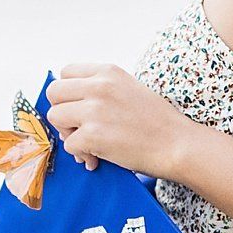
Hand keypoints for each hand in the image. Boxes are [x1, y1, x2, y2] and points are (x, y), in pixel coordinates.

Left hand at [46, 64, 192, 177]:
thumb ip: (102, 89)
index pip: (65, 73)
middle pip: (54, 93)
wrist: (178, 145)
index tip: (78, 108)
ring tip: (88, 145)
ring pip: (56, 117)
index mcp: (108, 72)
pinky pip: (69, 145)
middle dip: (62, 112)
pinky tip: (97, 159)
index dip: (67, 94)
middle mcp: (99, 86)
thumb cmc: (158, 122)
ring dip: (68, 134)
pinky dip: (81, 155)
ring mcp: (94, 110)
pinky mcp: (92, 135)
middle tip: (77, 128)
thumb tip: (72, 102)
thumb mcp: (130, 89)